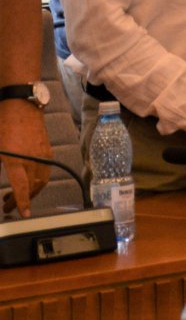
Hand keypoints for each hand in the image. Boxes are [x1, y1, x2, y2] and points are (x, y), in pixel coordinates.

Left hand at [0, 99, 52, 215]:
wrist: (21, 105)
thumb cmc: (3, 124)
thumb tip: (1, 171)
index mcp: (16, 160)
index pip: (21, 187)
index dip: (21, 202)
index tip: (23, 213)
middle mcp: (32, 160)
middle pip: (33, 188)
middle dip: (22, 200)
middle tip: (9, 206)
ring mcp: (42, 155)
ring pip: (42, 182)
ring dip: (32, 192)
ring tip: (18, 195)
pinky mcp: (47, 150)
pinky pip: (46, 172)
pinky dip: (39, 182)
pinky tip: (29, 181)